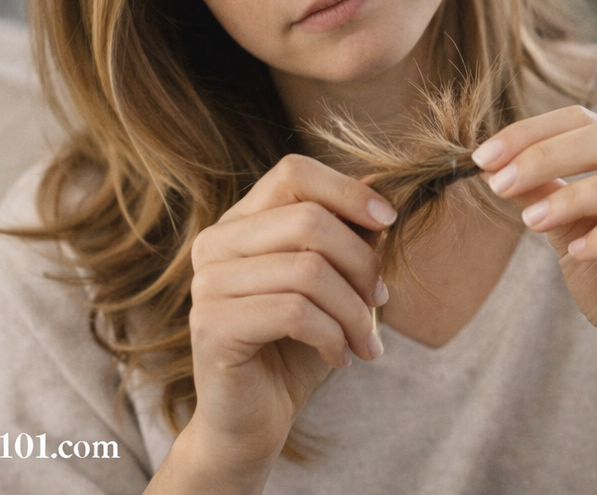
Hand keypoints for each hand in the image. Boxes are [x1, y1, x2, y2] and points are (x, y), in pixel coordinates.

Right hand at [185, 153, 392, 474]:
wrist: (254, 422)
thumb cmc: (296, 346)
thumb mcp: (333, 283)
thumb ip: (349, 236)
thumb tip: (384, 189)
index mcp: (241, 221)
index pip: (293, 172)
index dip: (347, 189)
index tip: (389, 220)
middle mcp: (216, 242)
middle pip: (308, 219)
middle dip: (360, 261)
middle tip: (380, 299)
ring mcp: (208, 282)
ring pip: (308, 269)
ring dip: (353, 309)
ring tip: (365, 339)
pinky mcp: (212, 325)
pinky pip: (294, 312)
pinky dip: (333, 335)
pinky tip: (341, 357)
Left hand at [473, 106, 596, 403]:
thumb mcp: (568, 231)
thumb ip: (542, 193)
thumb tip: (494, 162)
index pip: (588, 121)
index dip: (531, 132)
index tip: (483, 157)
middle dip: (546, 154)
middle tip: (498, 181)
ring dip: (573, 196)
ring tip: (529, 221)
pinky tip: (576, 252)